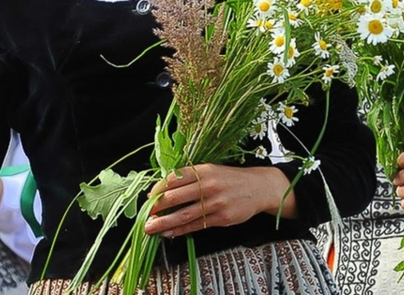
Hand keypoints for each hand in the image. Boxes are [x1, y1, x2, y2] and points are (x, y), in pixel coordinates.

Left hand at [143, 164, 294, 238]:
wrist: (259, 188)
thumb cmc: (231, 179)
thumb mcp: (211, 170)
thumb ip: (190, 177)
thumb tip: (165, 186)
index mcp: (203, 171)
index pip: (174, 179)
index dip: (158, 189)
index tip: (148, 197)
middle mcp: (208, 185)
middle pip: (175, 197)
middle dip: (157, 207)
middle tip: (144, 215)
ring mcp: (215, 202)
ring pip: (184, 214)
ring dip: (164, 222)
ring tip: (151, 227)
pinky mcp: (222, 218)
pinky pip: (197, 225)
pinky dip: (181, 230)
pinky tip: (170, 233)